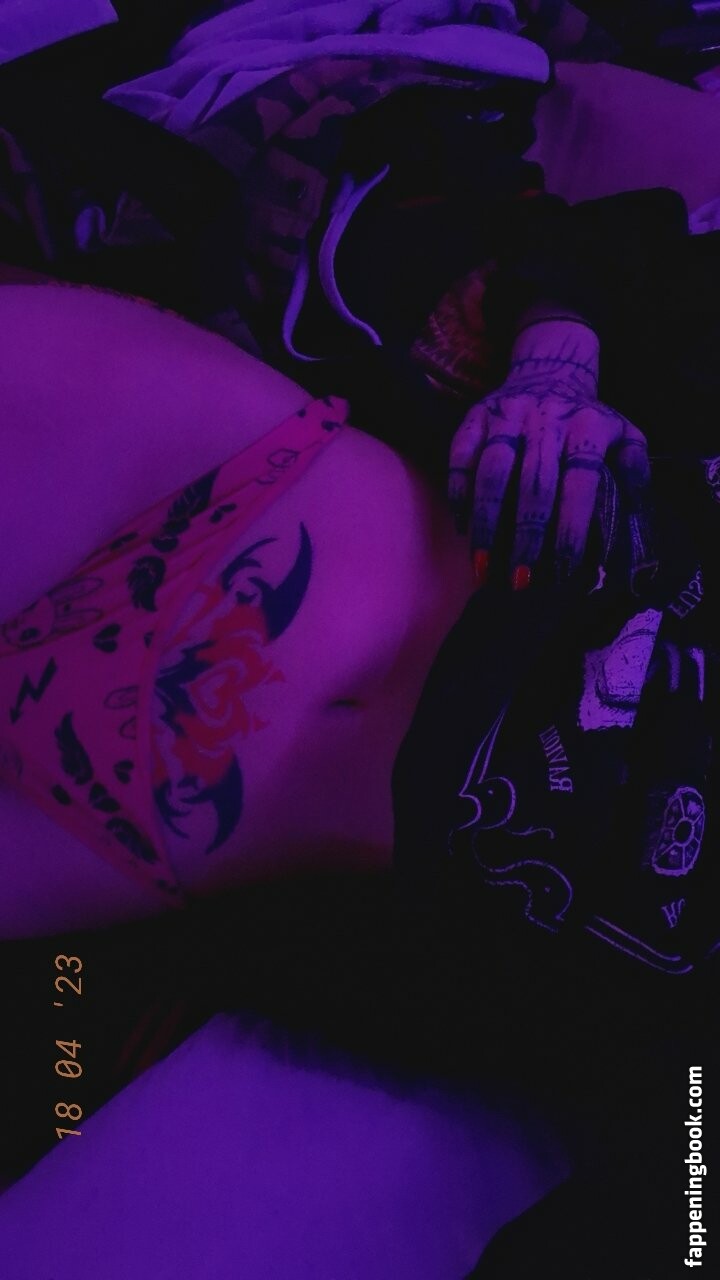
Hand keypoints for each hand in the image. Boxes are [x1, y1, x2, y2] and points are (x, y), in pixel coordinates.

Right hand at [448, 326, 649, 587]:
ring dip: (486, 521)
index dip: (572, 530)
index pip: (580, 484)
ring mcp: (508, 415)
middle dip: (526, 537)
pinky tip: (461, 526)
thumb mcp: (625, 437)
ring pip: (492, 470)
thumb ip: (635, 473)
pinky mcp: (476, 415)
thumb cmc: (589, 421)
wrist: (551, 369)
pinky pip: (460, 455)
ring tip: (482, 564)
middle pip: (533, 484)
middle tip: (521, 581)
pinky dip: (458, 491)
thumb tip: (635, 520)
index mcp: (589, 427)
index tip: (564, 571)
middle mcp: (547, 419)